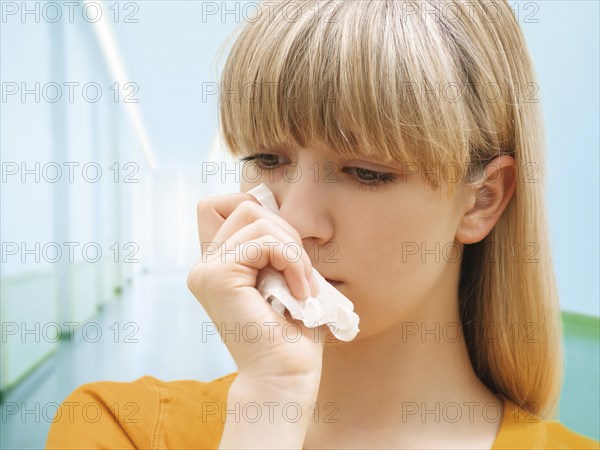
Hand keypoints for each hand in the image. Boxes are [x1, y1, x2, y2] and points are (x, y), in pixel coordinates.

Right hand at [187, 191, 325, 392]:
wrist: (286, 375)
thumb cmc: (292, 332)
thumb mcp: (283, 274)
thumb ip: (272, 242)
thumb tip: (277, 202)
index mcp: (218, 264)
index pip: (223, 205)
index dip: (258, 212)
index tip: (284, 252)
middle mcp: (205, 265)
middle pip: (245, 205)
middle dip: (285, 232)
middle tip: (301, 273)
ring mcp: (206, 270)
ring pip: (256, 217)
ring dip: (292, 249)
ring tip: (302, 285)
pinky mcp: (218, 275)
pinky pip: (264, 241)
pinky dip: (292, 260)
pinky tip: (299, 291)